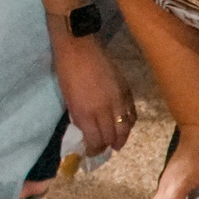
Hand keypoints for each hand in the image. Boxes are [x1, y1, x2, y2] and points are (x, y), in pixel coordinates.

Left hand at [53, 33, 135, 155]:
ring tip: (117, 143)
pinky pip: (132, 112)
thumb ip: (79, 116)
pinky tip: (125, 125)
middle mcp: (104, 109)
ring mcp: (118, 99)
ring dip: (122, 138)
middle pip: (112, 137)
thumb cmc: (66, 71)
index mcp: (86, 112)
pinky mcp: (126, 89)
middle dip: (107, 146)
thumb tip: (86, 130)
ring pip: (126, 127)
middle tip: (103, 149)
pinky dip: (129, 122)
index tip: (90, 152)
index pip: (95, 140)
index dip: (94, 150)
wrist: (79, 46)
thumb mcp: (67, 98)